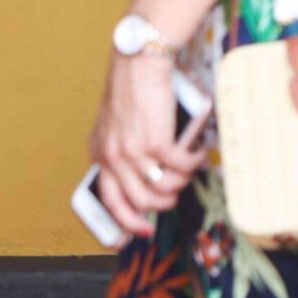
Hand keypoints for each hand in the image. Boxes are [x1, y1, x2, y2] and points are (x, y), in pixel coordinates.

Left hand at [89, 51, 203, 238]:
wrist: (139, 64)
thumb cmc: (130, 91)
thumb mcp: (113, 126)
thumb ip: (119, 150)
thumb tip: (142, 176)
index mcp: (100, 154)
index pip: (109, 200)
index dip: (126, 222)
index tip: (141, 232)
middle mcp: (114, 157)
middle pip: (139, 202)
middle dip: (160, 207)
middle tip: (173, 199)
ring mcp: (135, 151)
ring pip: (162, 189)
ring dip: (179, 186)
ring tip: (186, 173)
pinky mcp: (158, 141)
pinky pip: (180, 166)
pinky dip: (192, 164)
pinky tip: (196, 155)